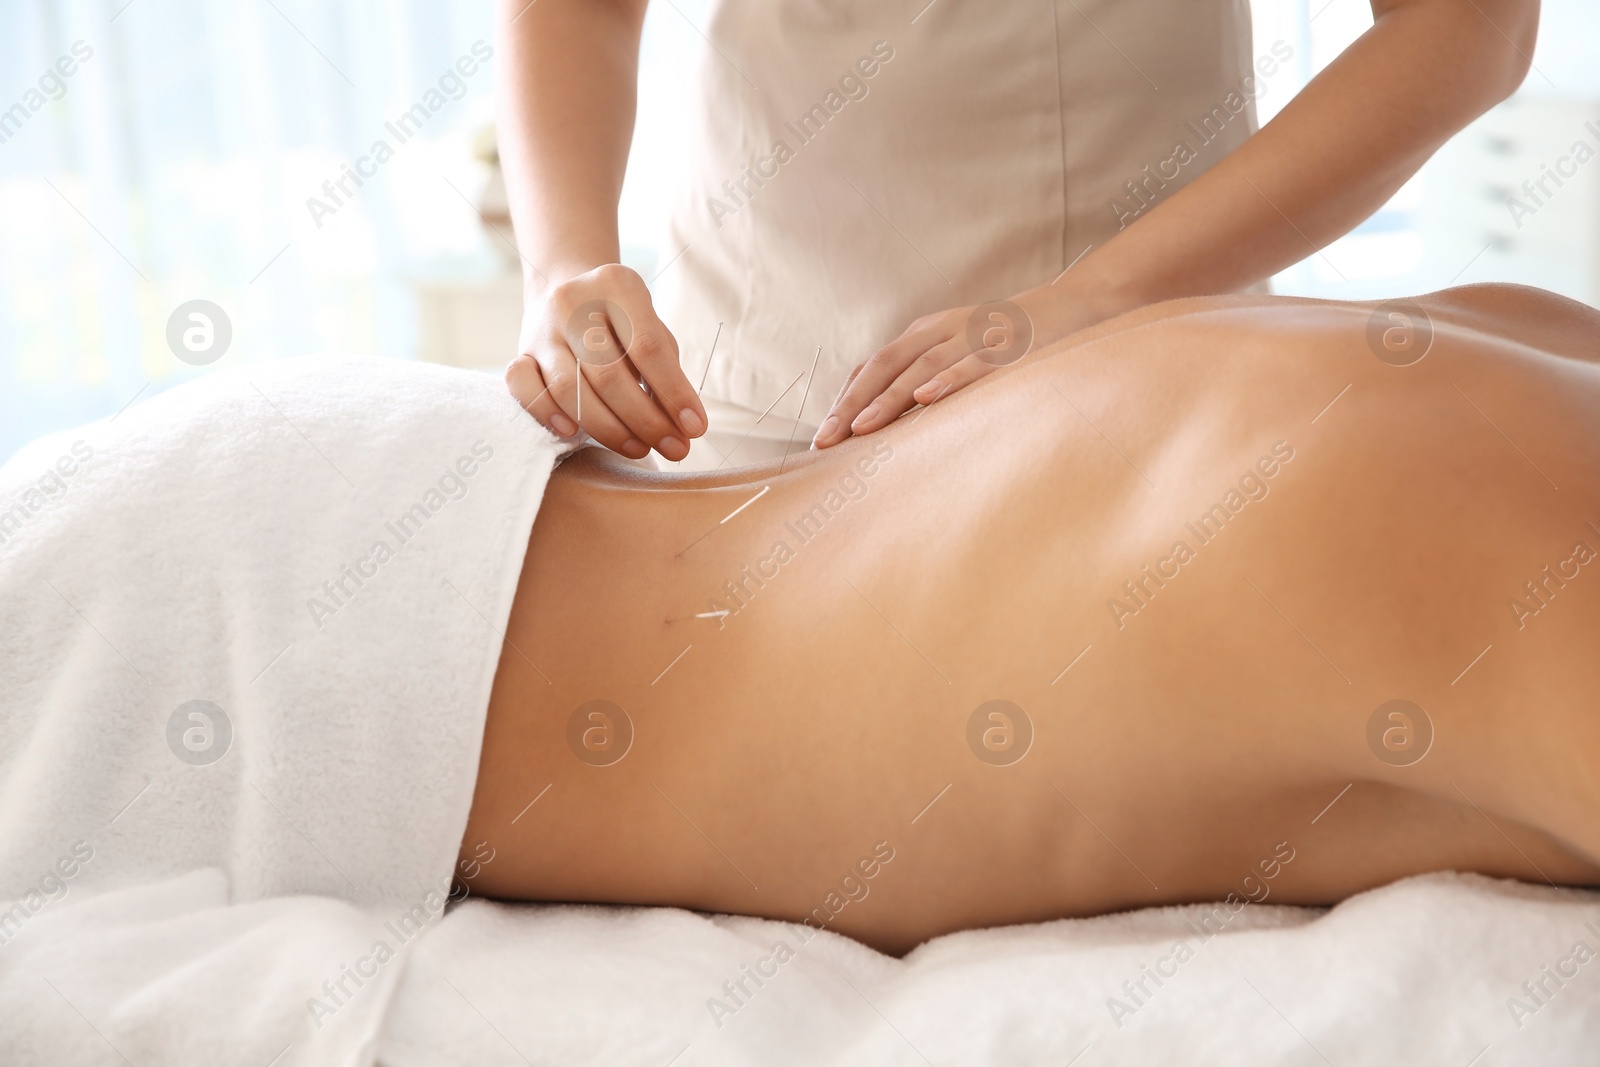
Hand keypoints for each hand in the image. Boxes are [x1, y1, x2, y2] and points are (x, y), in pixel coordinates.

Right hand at [505, 264, 705, 461]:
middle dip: (645, 420)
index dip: (674, 393)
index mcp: (616, 285)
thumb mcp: (652, 331)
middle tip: (673, 448)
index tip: (695, 428)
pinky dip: (546, 413)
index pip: (648, 348)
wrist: (568, 292)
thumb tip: (685, 427)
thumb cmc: (622, 323)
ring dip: (607, 429)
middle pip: (608, 374)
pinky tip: (572, 434)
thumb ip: (668, 373)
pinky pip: (523, 387)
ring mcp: (541, 327)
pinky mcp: (520, 351)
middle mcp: (572, 301)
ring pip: (568, 388)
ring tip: (639, 448)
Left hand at [811, 285, 1100, 448]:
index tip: (821, 436)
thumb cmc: (1009, 345)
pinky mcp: (1007, 347)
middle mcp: (941, 331)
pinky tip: (925, 399)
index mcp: (925, 334)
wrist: (1073, 309)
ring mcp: (974, 336)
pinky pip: (972, 364)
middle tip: (825, 441)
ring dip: (888, 399)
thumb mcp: (960, 354)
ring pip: (921, 367)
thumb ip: (927, 380)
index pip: (873, 366)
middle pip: (885, 365)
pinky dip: (948, 380)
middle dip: (851, 404)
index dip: (844, 398)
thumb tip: (886, 424)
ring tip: (861, 429)